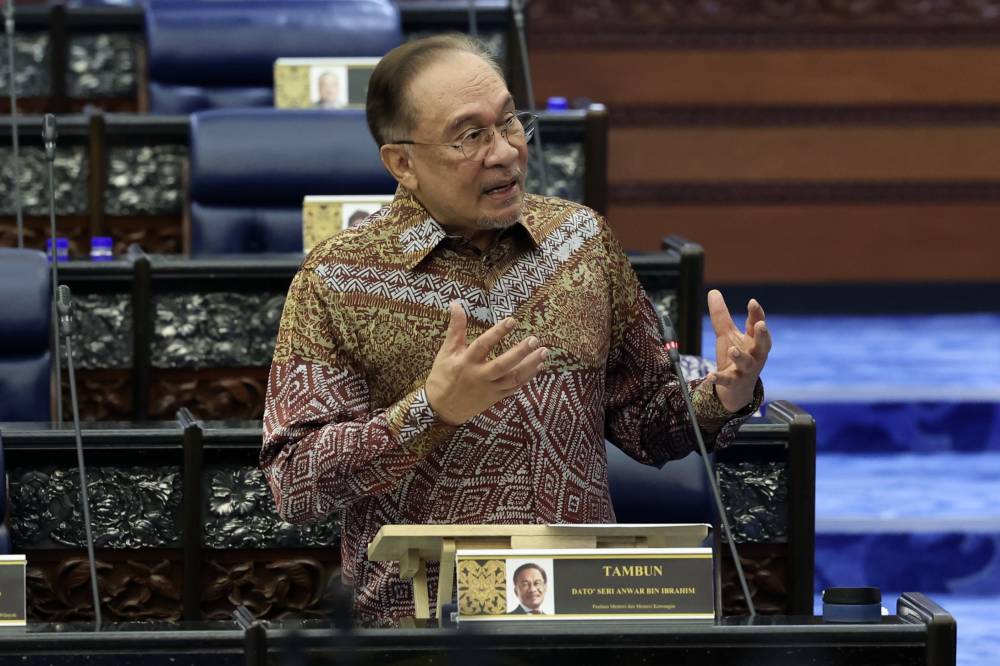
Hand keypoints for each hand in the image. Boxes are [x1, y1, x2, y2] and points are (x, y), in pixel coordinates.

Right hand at [425, 302, 548, 425]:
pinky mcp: (496, 397)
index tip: (512, 320)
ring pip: (513, 378)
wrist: (442, 409)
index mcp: (466, 362)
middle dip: (520, 352)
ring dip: (530, 366)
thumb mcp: (446, 351)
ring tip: (544, 352)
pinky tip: (538, 366)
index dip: (498, 332)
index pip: (483, 345)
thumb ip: (456, 328)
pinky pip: (515, 388)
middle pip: (503, 365)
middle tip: (534, 340)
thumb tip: (455, 303)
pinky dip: (527, 378)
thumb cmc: (443, 376)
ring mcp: (490, 389)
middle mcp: (479, 376)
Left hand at [706, 290, 771, 412]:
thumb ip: (721, 316)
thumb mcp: (727, 334)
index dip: (756, 314)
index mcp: (754, 341)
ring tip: (732, 350)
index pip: (757, 325)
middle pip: (762, 345)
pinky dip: (719, 378)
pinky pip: (728, 380)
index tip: (752, 302)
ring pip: (746, 362)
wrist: (736, 389)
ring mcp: (746, 370)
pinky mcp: (734, 382)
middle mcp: (755, 355)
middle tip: (761, 325)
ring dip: (740, 356)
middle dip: (762, 335)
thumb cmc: (735, 357)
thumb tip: (713, 291)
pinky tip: (710, 376)